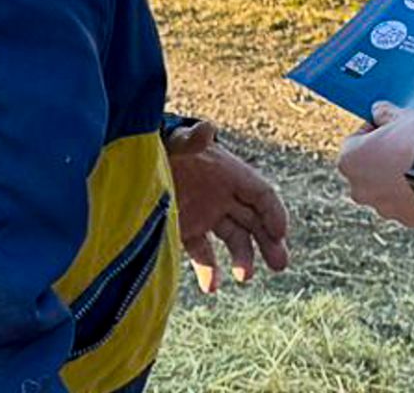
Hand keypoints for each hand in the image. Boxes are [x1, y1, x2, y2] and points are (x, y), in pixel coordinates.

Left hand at [165, 120, 289, 293]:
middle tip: (280, 263)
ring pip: (235, 239)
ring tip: (244, 276)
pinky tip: (212, 286)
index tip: (280, 234)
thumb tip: (207, 128)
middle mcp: (222, 194)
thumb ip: (192, 139)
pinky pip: (205, 253)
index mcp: (228, 172)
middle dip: (270, 241)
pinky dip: (210, 270)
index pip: (261, 194)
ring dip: (243, 258)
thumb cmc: (160, 145)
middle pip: (255, 220)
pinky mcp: (187, 229)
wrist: (133, 158)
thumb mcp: (176, 143)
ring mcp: (206, 213)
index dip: (273, 212)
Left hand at [337, 101, 413, 228]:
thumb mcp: (401, 116)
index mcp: (349, 161)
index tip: (390, 127)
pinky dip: (413, 193)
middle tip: (404, 144)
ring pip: (385, 189)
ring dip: (396, 178)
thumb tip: (378, 111)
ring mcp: (382, 207)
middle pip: (367, 169)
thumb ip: (384, 113)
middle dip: (382, 158)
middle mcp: (359, 189)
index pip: (354, 140)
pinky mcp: (405, 218)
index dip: (373, 130)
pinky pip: (405, 202)